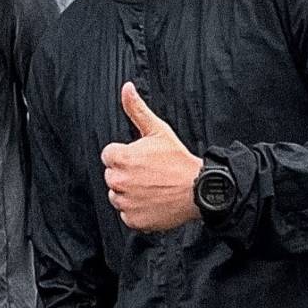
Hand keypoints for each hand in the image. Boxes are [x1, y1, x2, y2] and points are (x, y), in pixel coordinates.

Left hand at [100, 82, 200, 232]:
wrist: (199, 189)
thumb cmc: (179, 160)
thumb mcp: (158, 130)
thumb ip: (136, 110)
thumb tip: (126, 88)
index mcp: (121, 158)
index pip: (109, 156)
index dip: (126, 156)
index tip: (142, 159)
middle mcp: (119, 181)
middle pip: (112, 176)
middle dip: (126, 174)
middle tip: (149, 174)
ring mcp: (125, 203)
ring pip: (117, 197)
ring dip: (130, 194)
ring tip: (152, 188)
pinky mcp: (133, 220)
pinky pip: (127, 215)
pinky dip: (137, 211)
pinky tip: (153, 202)